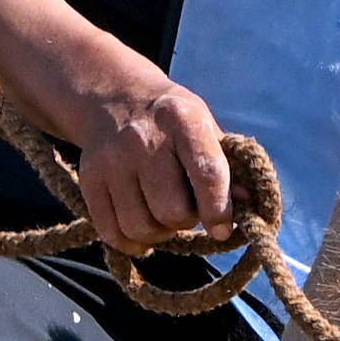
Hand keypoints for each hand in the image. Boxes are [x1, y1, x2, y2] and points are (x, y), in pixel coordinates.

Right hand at [69, 78, 233, 256]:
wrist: (114, 99)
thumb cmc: (172, 122)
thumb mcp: (206, 129)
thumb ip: (229, 168)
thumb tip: (250, 206)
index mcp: (182, 120)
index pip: (207, 173)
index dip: (219, 210)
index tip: (222, 229)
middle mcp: (143, 138)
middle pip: (172, 210)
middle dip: (186, 220)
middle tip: (187, 209)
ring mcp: (112, 160)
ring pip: (141, 228)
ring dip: (160, 233)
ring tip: (163, 215)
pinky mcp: (90, 180)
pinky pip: (113, 234)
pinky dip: (133, 242)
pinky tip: (142, 226)